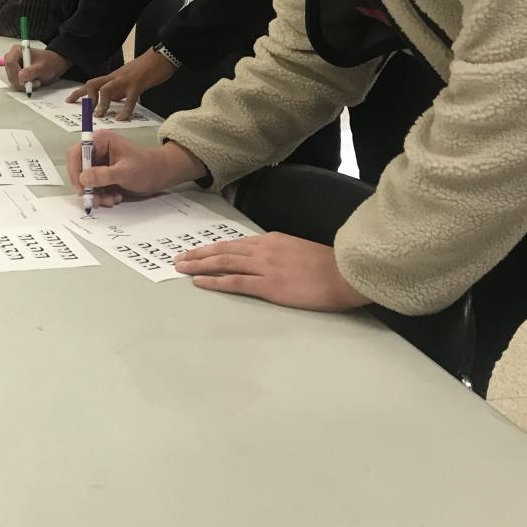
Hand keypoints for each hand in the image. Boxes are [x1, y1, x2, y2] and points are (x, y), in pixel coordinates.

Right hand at [5, 45, 68, 91]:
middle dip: (21, 81)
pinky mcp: (15, 76)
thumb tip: (21, 76)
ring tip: (36, 82)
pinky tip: (33, 84)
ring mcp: (13, 68)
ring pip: (12, 80)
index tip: (25, 80)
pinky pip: (15, 84)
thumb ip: (32, 71)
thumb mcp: (43, 66)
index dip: (16, 72)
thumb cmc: (49, 62)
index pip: (10, 62)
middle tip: (34, 82)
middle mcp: (12, 58)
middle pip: (10, 72)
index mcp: (17, 50)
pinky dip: (24, 87)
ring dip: (24, 85)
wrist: (53, 66)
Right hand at [67, 133, 205, 206]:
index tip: (81, 188)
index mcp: (100, 141)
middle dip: (87, 187)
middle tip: (96, 200)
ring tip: (111, 200)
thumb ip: (103, 175)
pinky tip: (115, 198)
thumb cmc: (146, 167)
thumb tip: (83, 179)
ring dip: (96, 194)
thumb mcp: (125, 172)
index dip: (75, 171)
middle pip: (79, 170)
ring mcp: (100, 164)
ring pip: (86, 182)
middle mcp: (97, 151)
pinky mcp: (104, 176)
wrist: (162, 175)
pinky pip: (94, 188)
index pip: (77, 153)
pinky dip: (102, 196)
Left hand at [70, 49, 175, 120]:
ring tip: (99, 116)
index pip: (92, 83)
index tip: (69, 100)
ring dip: (101, 104)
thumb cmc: (147, 68)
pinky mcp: (137, 84)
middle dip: (85, 97)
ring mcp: (125, 80)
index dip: (79, 92)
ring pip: (106, 90)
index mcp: (113, 77)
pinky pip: (129, 99)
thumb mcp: (129, 80)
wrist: (163, 56)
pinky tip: (122, 119)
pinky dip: (125, 110)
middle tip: (85, 112)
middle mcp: (115, 77)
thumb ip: (120, 90)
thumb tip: (113, 102)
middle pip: (93, 84)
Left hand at [174, 234, 370, 311]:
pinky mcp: (269, 285)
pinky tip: (200, 282)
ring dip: (199, 265)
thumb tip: (265, 260)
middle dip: (198, 254)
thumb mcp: (300, 251)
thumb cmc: (329, 266)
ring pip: (224, 263)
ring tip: (182, 268)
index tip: (197, 251)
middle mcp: (264, 249)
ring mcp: (265, 267)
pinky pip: (235, 282)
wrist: (346, 274)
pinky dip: (214, 281)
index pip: (235, 243)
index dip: (213, 248)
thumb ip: (280, 253)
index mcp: (272, 240)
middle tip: (179, 258)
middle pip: (223, 250)